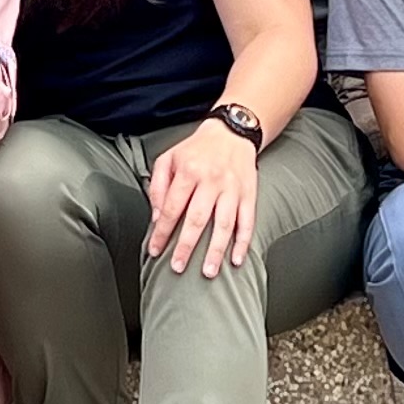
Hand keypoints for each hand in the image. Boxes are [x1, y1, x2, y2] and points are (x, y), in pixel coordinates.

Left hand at [141, 119, 258, 279]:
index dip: (162, 231)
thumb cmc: (197, 149)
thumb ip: (158, 186)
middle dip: (186, 246)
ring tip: (208, 271)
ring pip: (224, 224)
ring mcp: (232, 189)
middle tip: (177, 267)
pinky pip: (247, 221)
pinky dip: (243, 242)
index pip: (172, 207)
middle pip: (197, 219)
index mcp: (188, 171)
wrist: (232, 132)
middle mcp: (211, 181)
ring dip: (216, 250)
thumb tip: (156, 216)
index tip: (154, 250)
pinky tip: (237, 259)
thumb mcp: (169, 158)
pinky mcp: (249, 194)